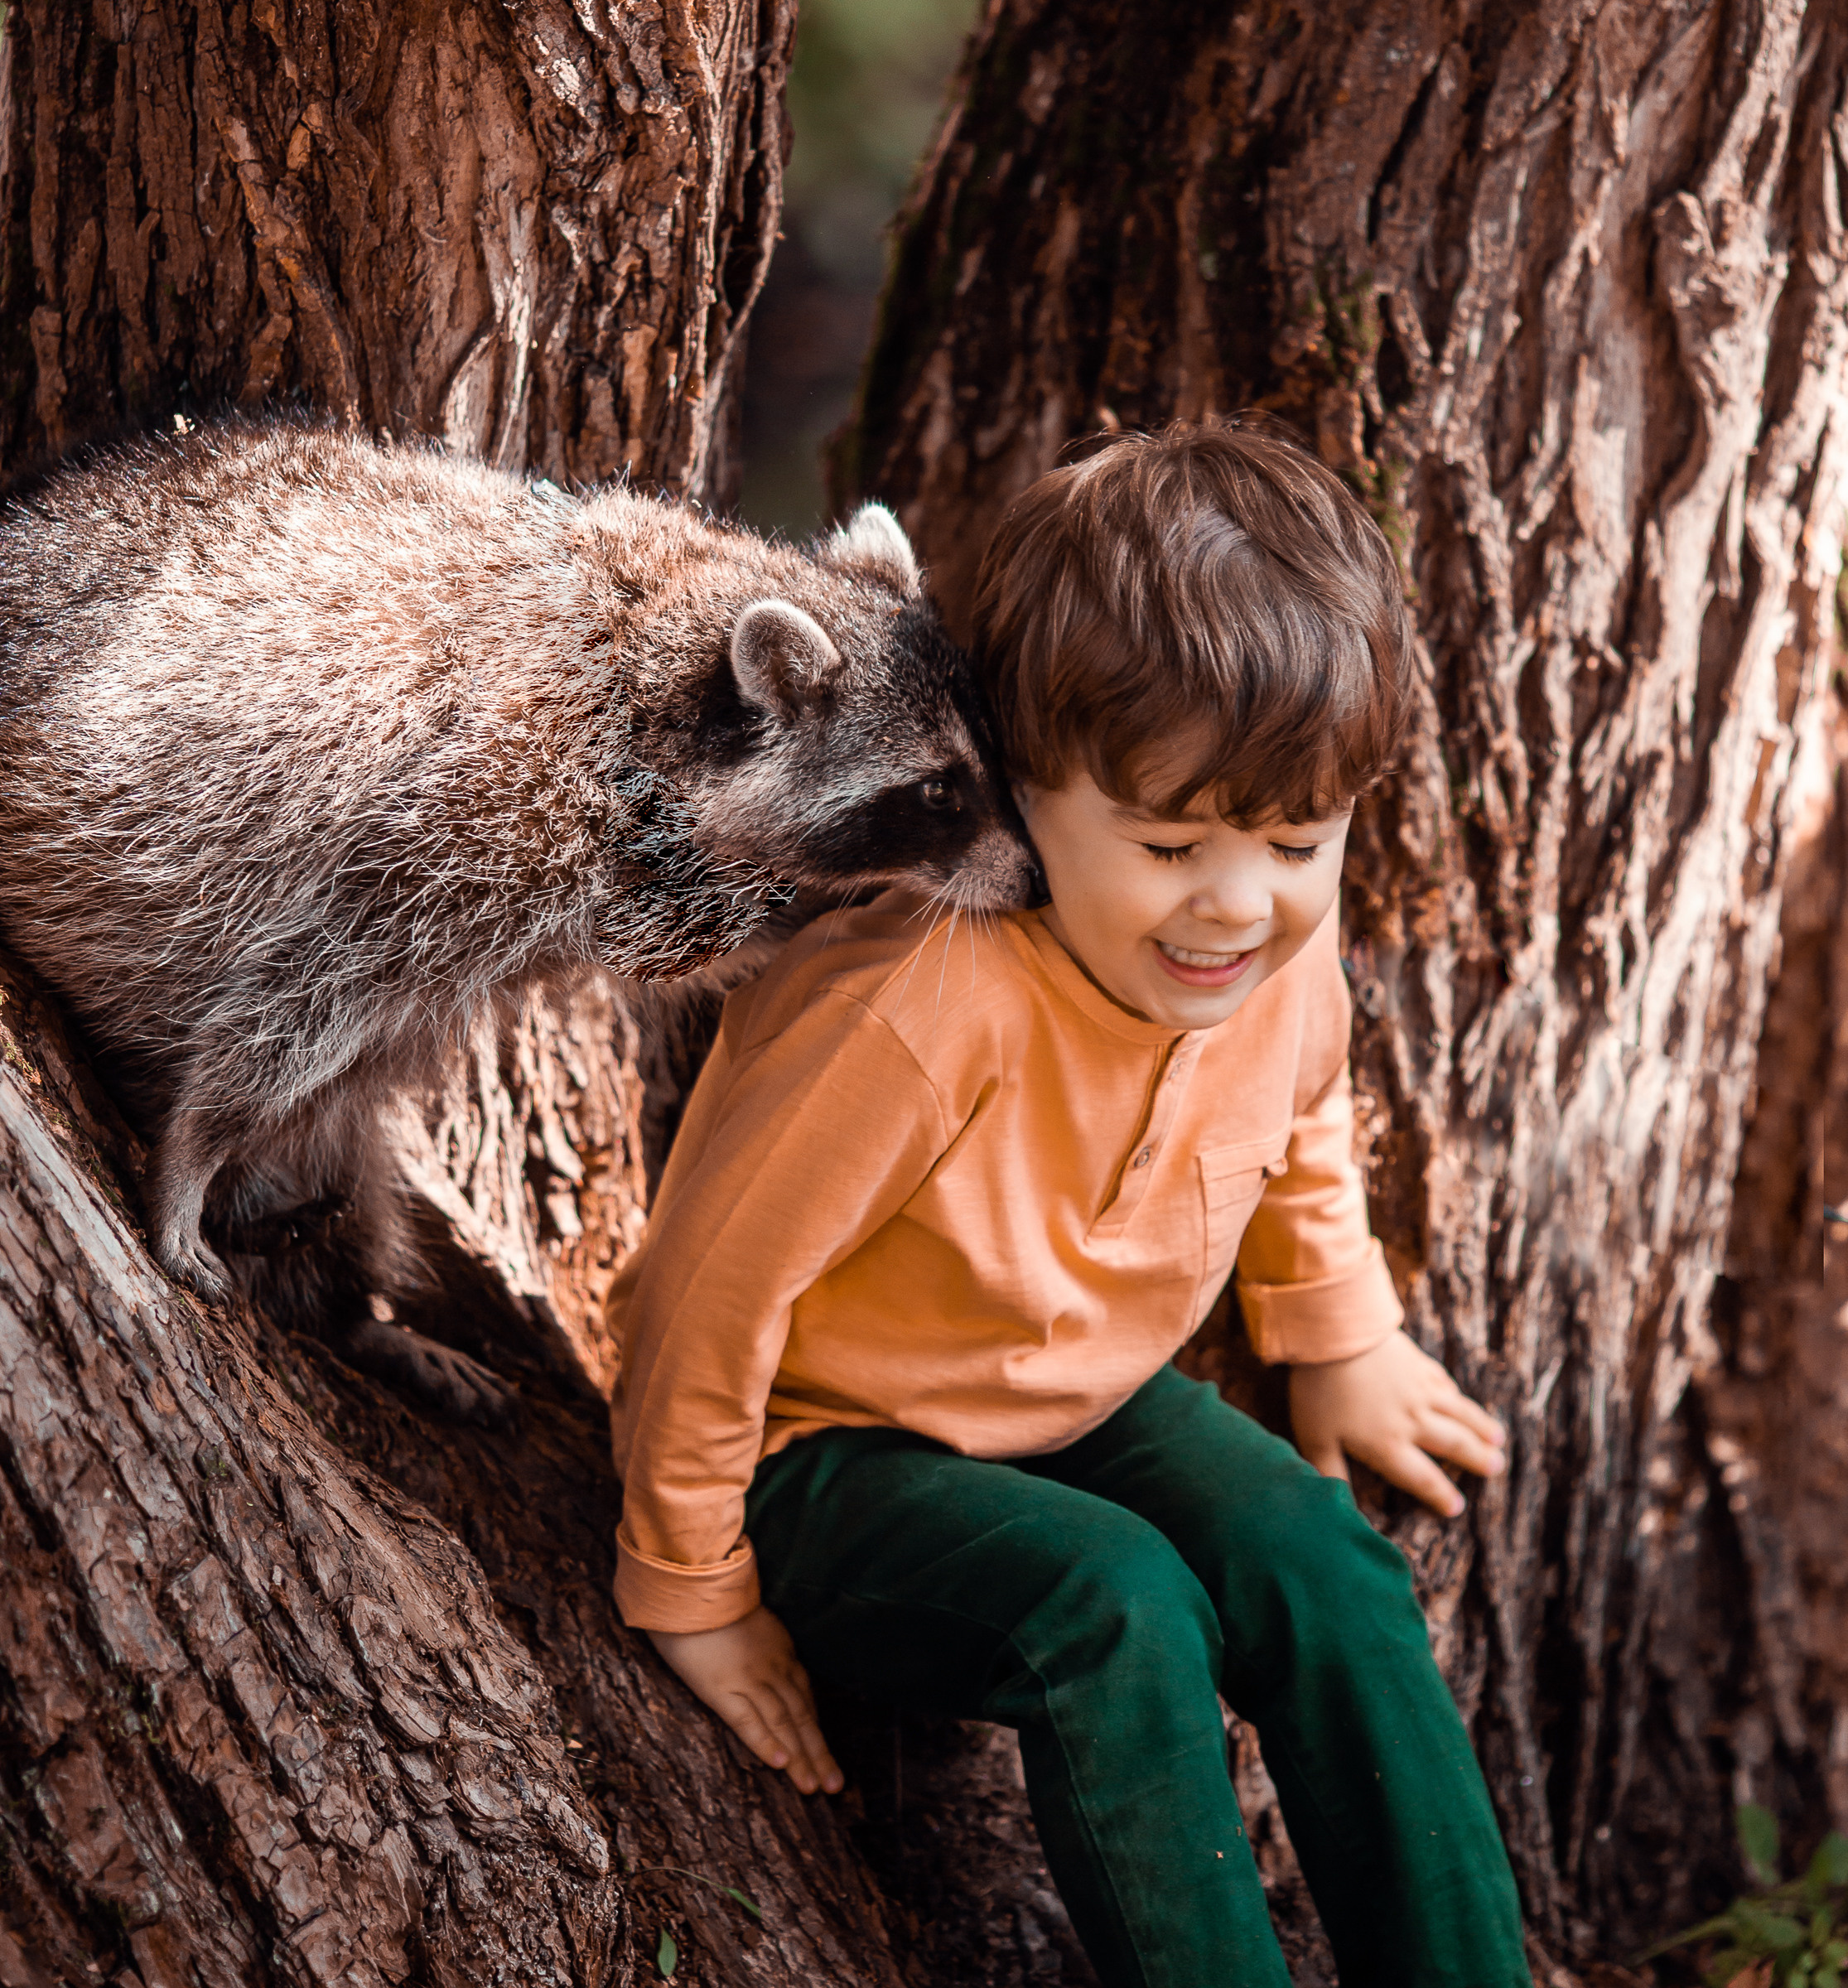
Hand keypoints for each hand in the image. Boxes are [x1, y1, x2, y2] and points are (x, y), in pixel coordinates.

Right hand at [647, 1606, 843, 1794]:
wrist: (690, 1581)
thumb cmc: (709, 1597)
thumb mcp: (746, 1616)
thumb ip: (754, 1636)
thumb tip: (751, 1649)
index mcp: (779, 1648)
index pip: (803, 1694)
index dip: (815, 1726)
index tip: (825, 1752)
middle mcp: (771, 1666)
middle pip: (801, 1715)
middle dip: (818, 1751)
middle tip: (835, 1784)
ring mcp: (749, 1677)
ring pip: (782, 1723)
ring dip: (799, 1757)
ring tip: (814, 1787)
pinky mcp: (722, 1686)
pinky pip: (747, 1719)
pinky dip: (765, 1742)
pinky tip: (779, 1764)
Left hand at [1289, 1328, 1505, 1516]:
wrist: (1335, 1334)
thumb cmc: (1319, 1389)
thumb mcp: (1315, 1438)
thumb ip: (1329, 1472)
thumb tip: (1338, 1507)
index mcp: (1387, 1445)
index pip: (1421, 1478)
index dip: (1440, 1495)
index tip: (1456, 1508)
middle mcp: (1412, 1420)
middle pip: (1452, 1444)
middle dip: (1476, 1459)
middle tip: (1496, 1468)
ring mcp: (1419, 1390)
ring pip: (1458, 1413)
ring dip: (1480, 1427)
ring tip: (1497, 1439)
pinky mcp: (1417, 1362)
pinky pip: (1443, 1383)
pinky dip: (1455, 1394)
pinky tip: (1459, 1397)